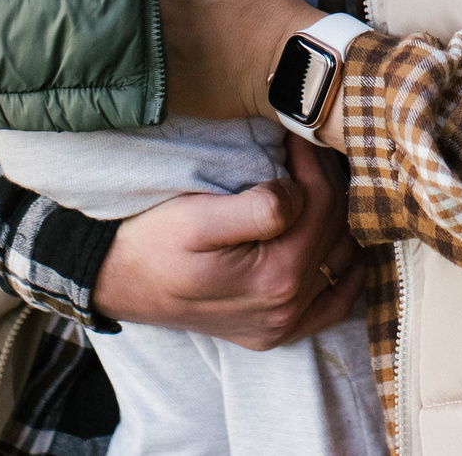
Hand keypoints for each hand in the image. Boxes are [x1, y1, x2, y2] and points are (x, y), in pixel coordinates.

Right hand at [92, 140, 364, 348]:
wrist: (115, 282)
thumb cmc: (150, 243)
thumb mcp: (195, 218)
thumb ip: (258, 209)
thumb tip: (298, 194)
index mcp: (274, 278)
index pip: (321, 203)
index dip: (313, 160)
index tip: (296, 132)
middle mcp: (287, 308)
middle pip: (335, 228)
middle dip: (324, 180)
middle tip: (303, 147)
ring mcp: (283, 324)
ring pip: (340, 257)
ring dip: (335, 215)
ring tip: (312, 180)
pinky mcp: (275, 329)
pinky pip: (335, 303)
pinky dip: (345, 270)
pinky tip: (340, 240)